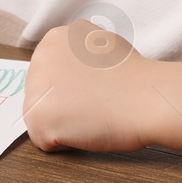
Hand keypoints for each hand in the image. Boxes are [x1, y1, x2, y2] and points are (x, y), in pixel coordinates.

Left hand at [22, 20, 151, 153]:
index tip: (94, 89)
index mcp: (55, 38)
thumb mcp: (101, 43)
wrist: (146, 97)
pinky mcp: (36, 116)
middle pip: (41, 94)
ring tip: (91, 114)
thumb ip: (78, 52)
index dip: (72, 89)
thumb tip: (71, 70)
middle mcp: (39, 57)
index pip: (50, 74)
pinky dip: (64, 143)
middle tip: (95, 103)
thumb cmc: (135, 77)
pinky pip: (43, 140)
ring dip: (64, 123)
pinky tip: (86, 128)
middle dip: (64, 105)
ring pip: (41, 117)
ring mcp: (34, 86)